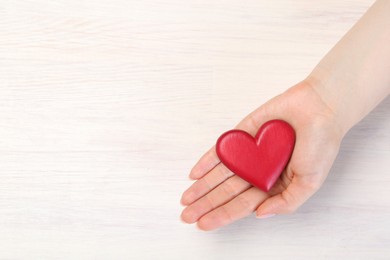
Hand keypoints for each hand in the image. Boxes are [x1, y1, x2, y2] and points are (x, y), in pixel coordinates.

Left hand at [180, 81, 343, 230]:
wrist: (320, 108)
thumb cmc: (320, 145)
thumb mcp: (310, 182)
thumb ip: (286, 202)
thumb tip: (259, 215)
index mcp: (274, 185)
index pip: (243, 204)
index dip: (223, 215)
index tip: (203, 224)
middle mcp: (258, 171)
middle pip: (227, 192)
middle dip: (206, 204)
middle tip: (186, 216)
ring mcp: (249, 153)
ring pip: (220, 173)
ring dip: (202, 186)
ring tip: (186, 199)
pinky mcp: (242, 135)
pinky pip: (222, 150)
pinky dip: (207, 161)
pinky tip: (194, 174)